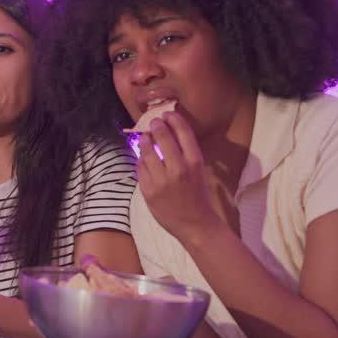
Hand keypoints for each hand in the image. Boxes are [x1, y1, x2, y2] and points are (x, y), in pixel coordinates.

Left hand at [137, 111, 223, 244]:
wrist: (195, 224)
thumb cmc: (198, 196)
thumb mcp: (198, 172)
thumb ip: (184, 155)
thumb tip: (168, 135)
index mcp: (195, 162)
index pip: (183, 132)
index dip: (173, 120)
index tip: (167, 114)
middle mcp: (178, 168)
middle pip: (162, 138)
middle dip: (156, 126)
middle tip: (153, 122)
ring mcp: (161, 180)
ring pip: (147, 152)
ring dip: (145, 141)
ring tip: (145, 138)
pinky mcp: (148, 189)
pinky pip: (140, 168)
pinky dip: (141, 161)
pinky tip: (144, 159)